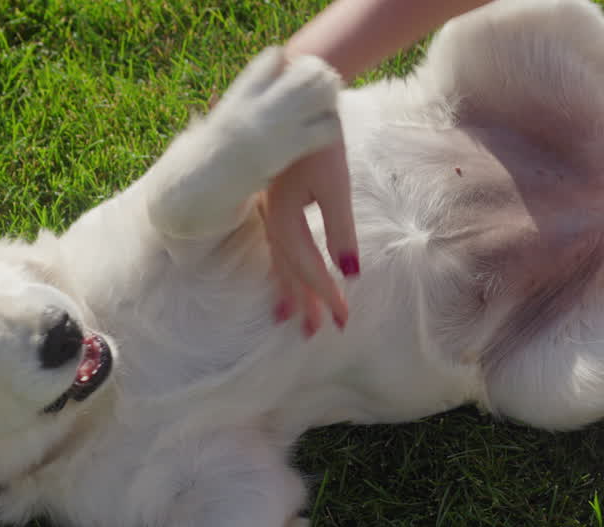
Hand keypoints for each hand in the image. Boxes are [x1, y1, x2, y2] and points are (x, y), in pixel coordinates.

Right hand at [262, 138, 358, 336]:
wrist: (297, 100)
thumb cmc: (320, 141)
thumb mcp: (335, 184)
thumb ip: (340, 229)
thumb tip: (349, 272)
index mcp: (286, 217)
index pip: (308, 268)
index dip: (326, 295)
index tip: (342, 320)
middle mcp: (273, 219)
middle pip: (288, 269)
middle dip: (304, 301)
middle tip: (316, 332)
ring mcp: (270, 211)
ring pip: (279, 259)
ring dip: (288, 288)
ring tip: (287, 316)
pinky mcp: (274, 202)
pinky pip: (276, 245)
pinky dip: (281, 265)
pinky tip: (283, 271)